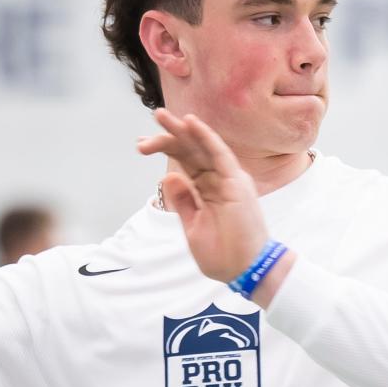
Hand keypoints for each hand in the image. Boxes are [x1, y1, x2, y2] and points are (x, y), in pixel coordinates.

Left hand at [136, 109, 268, 282]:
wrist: (245, 271)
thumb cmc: (223, 254)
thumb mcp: (193, 225)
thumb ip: (183, 201)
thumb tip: (169, 177)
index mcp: (208, 189)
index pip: (185, 162)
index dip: (166, 149)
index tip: (142, 144)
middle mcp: (219, 179)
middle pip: (192, 150)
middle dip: (171, 134)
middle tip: (154, 117)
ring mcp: (229, 179)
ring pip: (203, 147)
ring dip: (184, 130)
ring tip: (162, 116)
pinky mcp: (237, 182)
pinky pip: (220, 154)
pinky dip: (206, 137)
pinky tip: (191, 123)